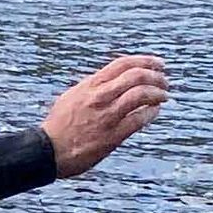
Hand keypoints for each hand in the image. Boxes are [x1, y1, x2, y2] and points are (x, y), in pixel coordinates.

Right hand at [41, 54, 169, 177]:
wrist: (48, 151)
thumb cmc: (58, 126)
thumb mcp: (72, 97)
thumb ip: (93, 87)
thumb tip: (112, 80)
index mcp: (90, 85)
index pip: (123, 64)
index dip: (145, 60)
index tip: (157, 63)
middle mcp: (99, 97)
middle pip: (136, 76)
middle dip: (156, 76)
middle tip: (164, 81)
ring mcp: (107, 116)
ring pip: (141, 95)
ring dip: (158, 93)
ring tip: (164, 96)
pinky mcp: (112, 135)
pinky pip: (139, 119)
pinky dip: (151, 113)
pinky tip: (154, 112)